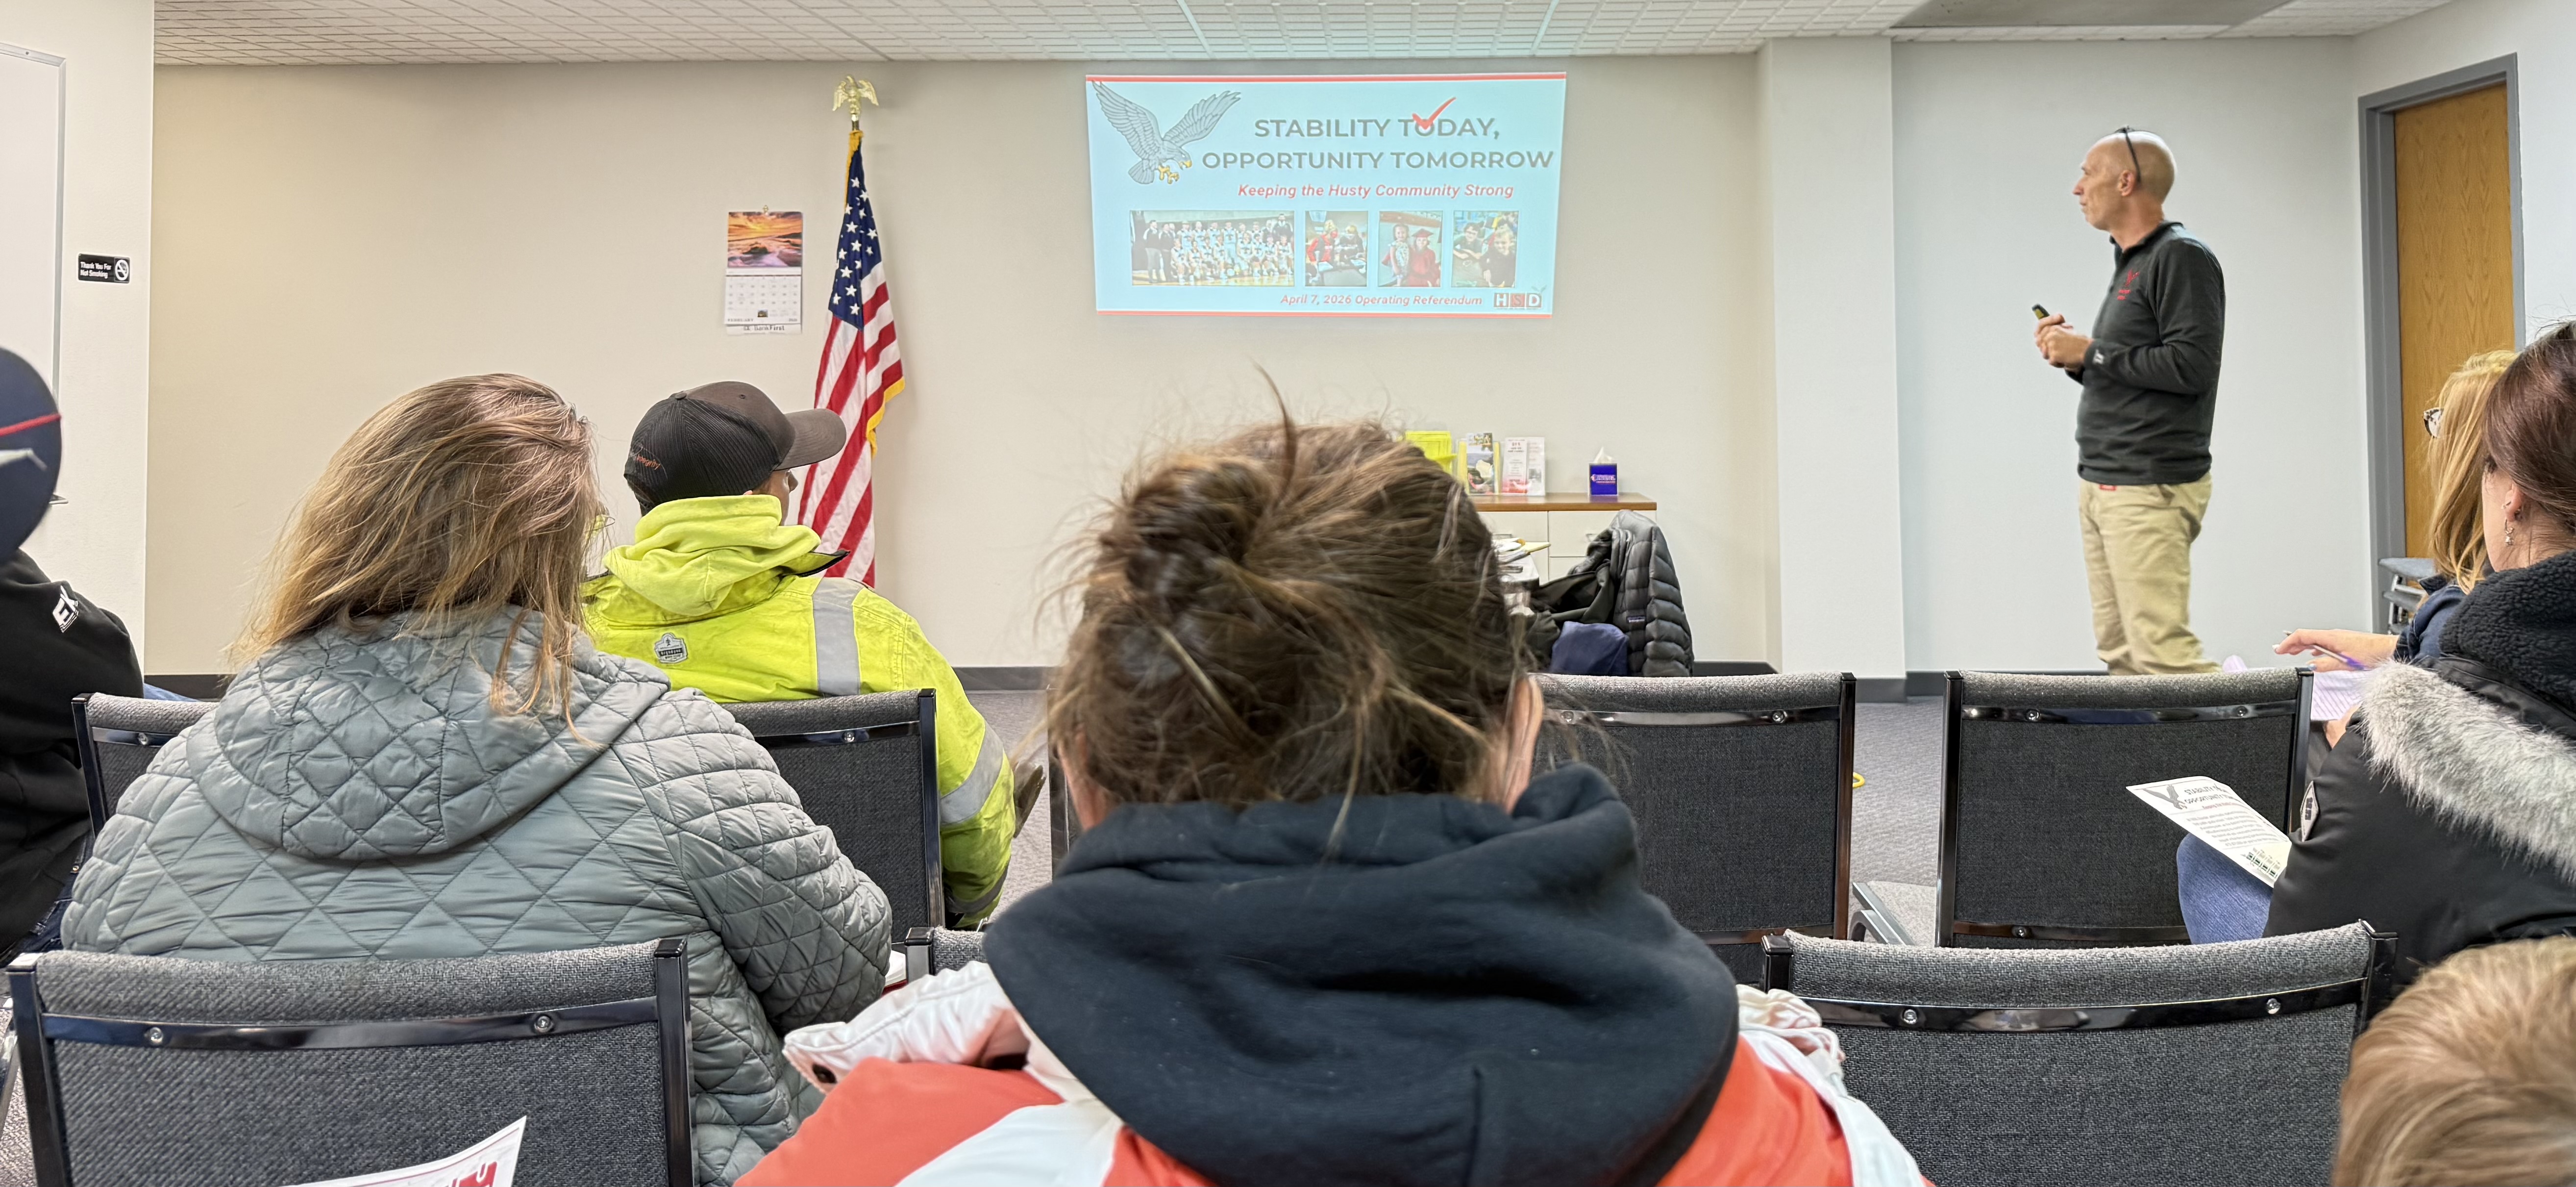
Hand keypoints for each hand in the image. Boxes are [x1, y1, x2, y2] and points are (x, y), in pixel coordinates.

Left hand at [2037, 318, 2090, 369]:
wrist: (2088, 350)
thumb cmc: (2081, 343)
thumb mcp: (2067, 331)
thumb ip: (2055, 333)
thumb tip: (2043, 339)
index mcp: (2054, 328)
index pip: (2039, 331)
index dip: (2041, 337)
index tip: (2045, 341)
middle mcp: (2050, 335)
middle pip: (2040, 344)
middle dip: (2048, 350)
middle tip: (2060, 353)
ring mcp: (2051, 345)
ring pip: (2045, 354)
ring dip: (2054, 357)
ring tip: (2065, 356)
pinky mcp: (2053, 354)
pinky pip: (2051, 362)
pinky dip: (2058, 363)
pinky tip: (2066, 360)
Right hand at [2274, 629, 2397, 671]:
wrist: (2388, 650)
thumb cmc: (2372, 654)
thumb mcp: (2346, 663)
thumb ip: (2327, 664)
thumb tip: (2311, 666)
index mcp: (2331, 637)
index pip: (2302, 635)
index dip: (2288, 642)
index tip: (2279, 649)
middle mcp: (2333, 635)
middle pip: (2306, 636)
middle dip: (2292, 643)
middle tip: (2281, 651)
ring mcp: (2338, 637)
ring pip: (2315, 639)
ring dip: (2302, 645)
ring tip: (2293, 651)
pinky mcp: (2344, 641)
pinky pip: (2323, 642)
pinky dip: (2314, 647)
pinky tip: (2314, 653)